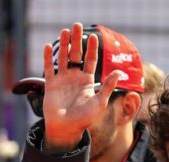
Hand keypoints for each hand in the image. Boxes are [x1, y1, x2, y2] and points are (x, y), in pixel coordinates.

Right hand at [42, 22, 121, 152]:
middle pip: (76, 55)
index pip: (90, 60)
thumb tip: (120, 72)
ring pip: (63, 58)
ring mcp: (62, 81)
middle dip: (76, 40)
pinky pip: (49, 69)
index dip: (91, 48)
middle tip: (76, 25)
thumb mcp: (99, 102)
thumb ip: (107, 87)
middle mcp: (75, 78)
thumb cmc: (84, 119)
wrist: (66, 129)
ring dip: (63, 45)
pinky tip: (49, 46)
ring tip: (64, 31)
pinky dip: (48, 58)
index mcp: (87, 81)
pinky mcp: (51, 85)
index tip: (93, 36)